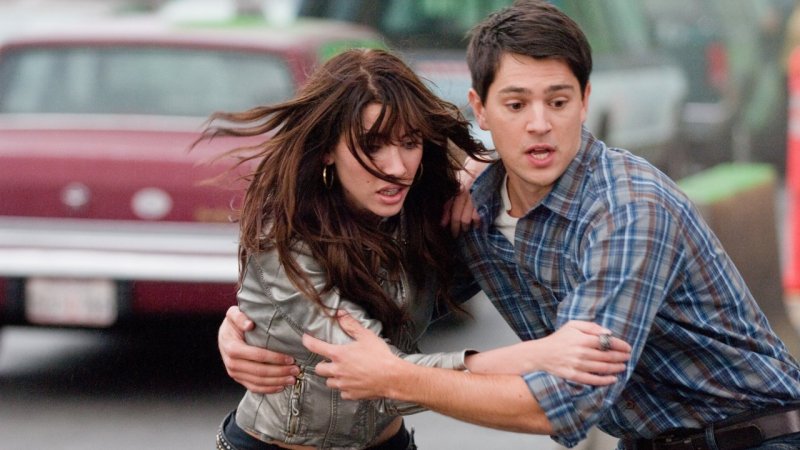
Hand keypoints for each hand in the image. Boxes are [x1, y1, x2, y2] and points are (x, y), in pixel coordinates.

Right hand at [218, 306, 298, 393]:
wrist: (224, 335)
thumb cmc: (233, 323)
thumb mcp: (233, 314)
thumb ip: (239, 317)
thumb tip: (249, 324)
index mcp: (232, 348)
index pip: (257, 355)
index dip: (275, 358)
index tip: (291, 358)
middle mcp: (231, 363)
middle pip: (260, 371)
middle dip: (280, 372)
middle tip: (296, 370)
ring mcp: (234, 373)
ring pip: (258, 382)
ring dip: (277, 382)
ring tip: (292, 379)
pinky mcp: (238, 378)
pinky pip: (253, 387)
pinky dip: (268, 389)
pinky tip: (281, 387)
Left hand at [302, 314, 399, 399]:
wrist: (392, 377)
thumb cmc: (380, 356)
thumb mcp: (366, 336)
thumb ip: (351, 325)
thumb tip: (340, 314)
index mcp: (339, 355)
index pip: (316, 347)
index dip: (308, 341)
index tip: (305, 339)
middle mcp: (338, 370)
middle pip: (319, 369)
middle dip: (322, 364)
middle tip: (330, 360)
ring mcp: (343, 384)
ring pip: (329, 382)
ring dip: (332, 377)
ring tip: (341, 372)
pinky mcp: (351, 394)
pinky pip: (341, 392)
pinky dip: (344, 387)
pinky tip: (352, 382)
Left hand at [441, 158, 489, 235]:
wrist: (485, 162)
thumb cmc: (470, 170)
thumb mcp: (458, 178)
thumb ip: (451, 193)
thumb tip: (444, 210)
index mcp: (457, 188)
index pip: (448, 206)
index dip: (445, 218)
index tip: (443, 227)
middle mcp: (464, 192)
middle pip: (457, 215)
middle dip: (455, 227)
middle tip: (455, 234)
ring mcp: (475, 196)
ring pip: (467, 217)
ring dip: (466, 226)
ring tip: (465, 230)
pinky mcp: (485, 198)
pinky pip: (479, 214)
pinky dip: (477, 222)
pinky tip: (476, 225)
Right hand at [466, 320, 630, 385]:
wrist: (540, 354)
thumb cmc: (558, 338)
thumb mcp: (572, 325)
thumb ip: (591, 326)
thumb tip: (608, 333)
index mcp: (583, 339)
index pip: (607, 342)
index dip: (620, 345)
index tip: (628, 347)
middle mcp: (582, 353)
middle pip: (607, 356)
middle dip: (621, 357)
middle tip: (628, 357)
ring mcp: (578, 366)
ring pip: (602, 368)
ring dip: (616, 368)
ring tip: (623, 367)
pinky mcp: (574, 376)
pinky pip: (593, 380)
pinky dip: (605, 380)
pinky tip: (613, 379)